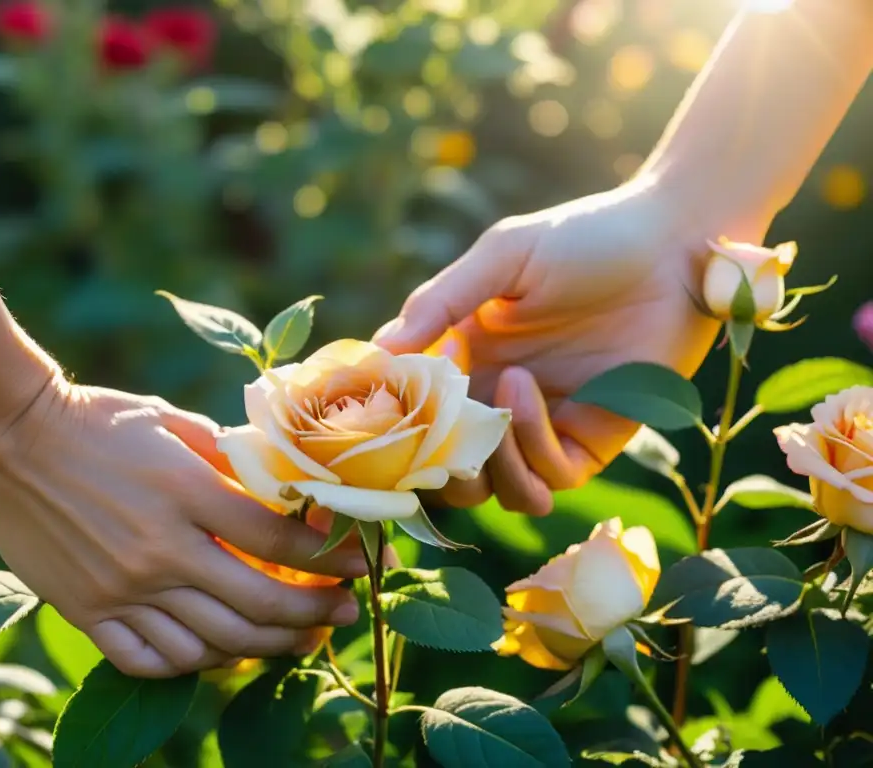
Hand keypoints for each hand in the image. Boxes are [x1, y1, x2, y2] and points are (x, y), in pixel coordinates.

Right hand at [0, 380, 367, 677]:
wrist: (9, 438)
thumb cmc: (97, 420)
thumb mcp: (172, 421)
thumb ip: (229, 458)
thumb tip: (282, 486)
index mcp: (188, 493)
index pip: (281, 541)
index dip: (332, 558)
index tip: (359, 563)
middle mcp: (161, 551)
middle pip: (261, 603)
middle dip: (318, 613)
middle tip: (347, 613)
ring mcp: (122, 589)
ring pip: (216, 642)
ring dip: (272, 646)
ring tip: (301, 639)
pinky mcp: (87, 612)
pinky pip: (153, 660)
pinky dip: (196, 664)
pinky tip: (221, 651)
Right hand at [375, 181, 761, 514]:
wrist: (673, 244)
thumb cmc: (584, 238)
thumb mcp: (502, 258)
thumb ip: (441, 302)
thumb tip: (380, 351)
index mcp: (464, 358)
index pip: (413, 414)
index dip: (392, 427)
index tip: (377, 416)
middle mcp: (496, 399)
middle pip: (447, 469)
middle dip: (435, 468)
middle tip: (435, 440)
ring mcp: (542, 425)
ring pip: (494, 488)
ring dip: (485, 465)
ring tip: (492, 411)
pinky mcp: (591, 441)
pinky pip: (550, 476)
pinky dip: (530, 448)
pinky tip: (528, 391)